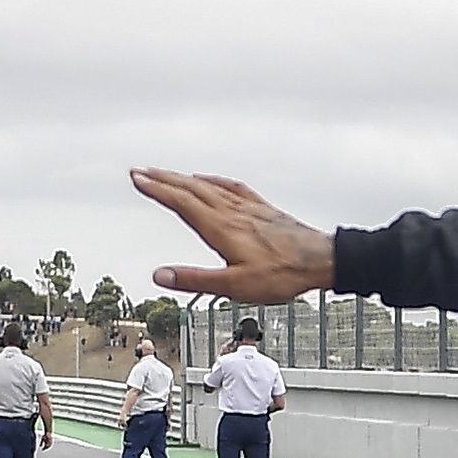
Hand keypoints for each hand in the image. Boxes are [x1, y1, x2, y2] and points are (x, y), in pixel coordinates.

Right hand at [136, 169, 334, 301]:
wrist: (320, 260)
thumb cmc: (282, 274)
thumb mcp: (235, 286)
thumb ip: (195, 279)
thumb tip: (160, 275)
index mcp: (221, 227)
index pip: (181, 203)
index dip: (157, 190)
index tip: (137, 179)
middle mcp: (231, 211)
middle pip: (190, 188)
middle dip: (162, 178)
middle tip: (139, 171)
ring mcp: (247, 207)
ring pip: (208, 185)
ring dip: (182, 177)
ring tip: (164, 173)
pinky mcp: (261, 208)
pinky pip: (231, 187)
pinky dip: (213, 180)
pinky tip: (208, 179)